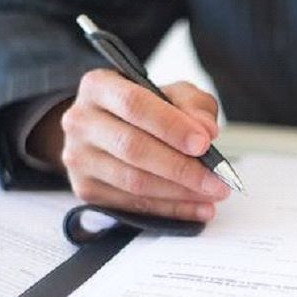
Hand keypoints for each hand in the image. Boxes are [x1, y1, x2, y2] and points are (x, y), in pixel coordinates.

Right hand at [56, 69, 229, 220]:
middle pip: (133, 148)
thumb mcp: (173, 95)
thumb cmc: (147, 109)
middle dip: (182, 167)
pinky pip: (133, 204)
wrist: (111, 130)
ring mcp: (79, 159)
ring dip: (180, 193)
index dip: (171, 126)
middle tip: (218, 178)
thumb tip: (207, 131)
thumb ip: (193, 106)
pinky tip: (198, 209)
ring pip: (133, 181)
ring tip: (213, 194)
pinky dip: (171, 209)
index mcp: (98, 87)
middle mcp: (80, 122)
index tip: (204, 143)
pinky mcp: (85, 190)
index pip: (134, 105)